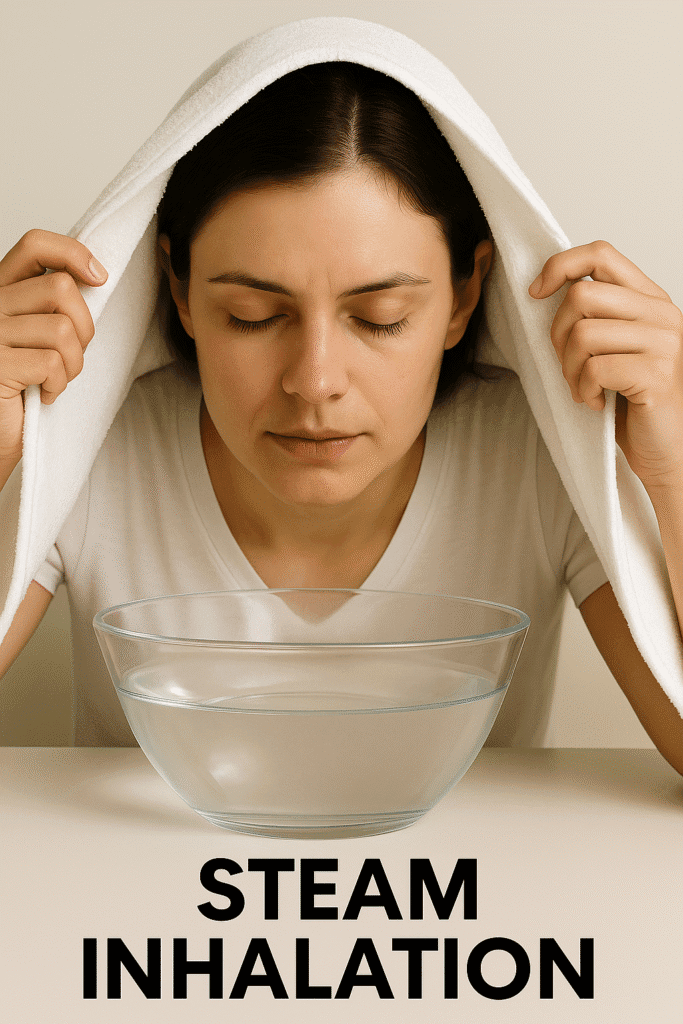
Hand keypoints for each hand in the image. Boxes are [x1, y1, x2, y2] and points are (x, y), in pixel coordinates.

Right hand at [0, 229, 106, 463]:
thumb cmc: (24, 388)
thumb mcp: (42, 336)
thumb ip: (55, 306)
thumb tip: (95, 279)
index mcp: (1, 291)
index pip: (34, 245)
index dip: (73, 253)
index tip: (98, 278)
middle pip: (60, 287)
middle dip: (85, 326)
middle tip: (72, 355)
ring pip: (62, 329)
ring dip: (73, 363)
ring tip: (56, 379)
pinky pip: (51, 363)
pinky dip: (59, 384)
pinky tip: (44, 394)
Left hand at [529, 239, 682, 490]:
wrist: (669, 449)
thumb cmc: (636, 403)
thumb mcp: (616, 348)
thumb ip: (597, 317)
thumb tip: (546, 293)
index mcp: (650, 299)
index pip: (600, 254)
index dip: (559, 266)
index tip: (537, 292)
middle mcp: (661, 313)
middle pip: (581, 294)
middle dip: (557, 334)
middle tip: (567, 365)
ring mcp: (663, 342)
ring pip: (582, 333)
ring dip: (569, 368)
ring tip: (582, 387)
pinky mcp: (656, 374)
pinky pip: (594, 368)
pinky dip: (583, 390)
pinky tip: (595, 402)